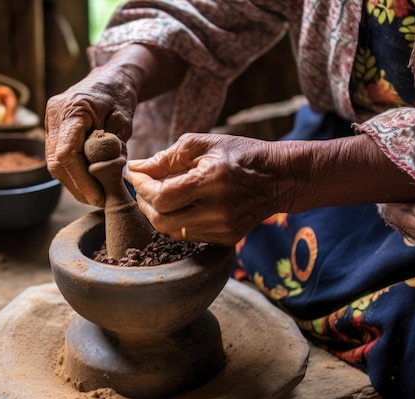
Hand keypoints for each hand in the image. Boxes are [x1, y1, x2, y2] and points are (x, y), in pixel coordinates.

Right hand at [44, 56, 139, 205]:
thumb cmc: (119, 93)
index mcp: (72, 108)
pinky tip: (90, 183)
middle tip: (100, 202)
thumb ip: (116, 146)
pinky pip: (58, 157)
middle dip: (78, 186)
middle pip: (56, 162)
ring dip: (75, 183)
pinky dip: (73, 173)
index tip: (98, 197)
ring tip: (97, 196)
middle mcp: (54, 115)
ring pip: (54, 164)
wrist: (111, 75)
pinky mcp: (54, 129)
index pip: (66, 153)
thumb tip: (112, 177)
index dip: (81, 179)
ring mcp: (51, 122)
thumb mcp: (124, 119)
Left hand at [125, 133, 287, 245]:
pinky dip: (176, 222)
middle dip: (145, 203)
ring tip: (159, 195)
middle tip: (143, 187)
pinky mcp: (226, 239)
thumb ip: (167, 157)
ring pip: (172, 231)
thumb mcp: (204, 144)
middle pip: (161, 220)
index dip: (141, 187)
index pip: (161, 196)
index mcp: (211, 181)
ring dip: (158, 214)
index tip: (134, 174)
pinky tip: (180, 206)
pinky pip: (188, 236)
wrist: (280, 178)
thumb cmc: (240, 155)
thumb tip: (135, 168)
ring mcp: (223, 229)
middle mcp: (218, 210)